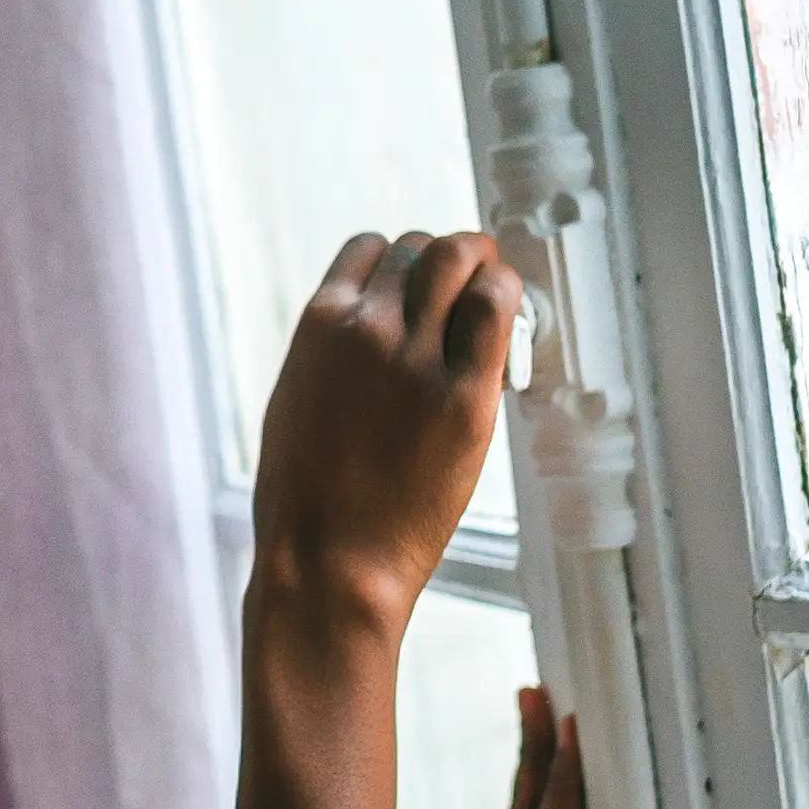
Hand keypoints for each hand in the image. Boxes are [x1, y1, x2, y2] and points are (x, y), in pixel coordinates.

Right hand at [246, 230, 520, 632]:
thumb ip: (334, 354)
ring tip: (494, 292)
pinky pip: (497, 309)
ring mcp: (417, 357)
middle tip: (470, 283)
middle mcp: (367, 327)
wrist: (328, 561)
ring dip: (482, 267)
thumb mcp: (297, 399)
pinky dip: (508, 298)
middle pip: (423, 247)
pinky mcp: (465, 394)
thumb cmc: (306, 498)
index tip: (418, 286)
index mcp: (319, 325)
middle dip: (448, 260)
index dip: (401, 263)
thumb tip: (371, 329)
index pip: (372, 248)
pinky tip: (511, 320)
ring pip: (461, 259)